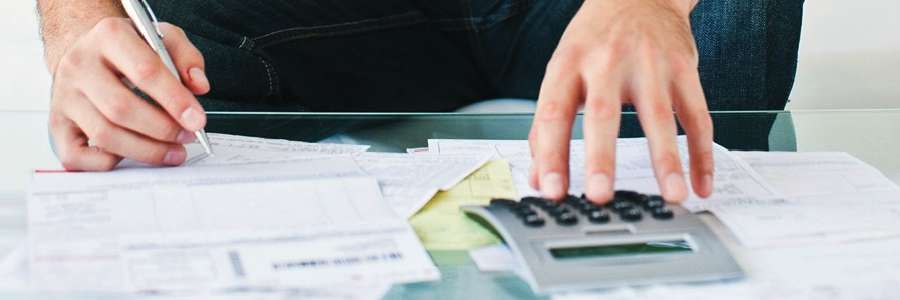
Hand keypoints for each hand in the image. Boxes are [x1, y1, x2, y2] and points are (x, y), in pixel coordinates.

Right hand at [48, 18, 209, 170]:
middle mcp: (79, 65)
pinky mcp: (57, 124)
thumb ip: (187, 59)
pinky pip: (77, 156)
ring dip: (146, 150)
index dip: (175, 100)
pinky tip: (132, 155)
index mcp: (109, 36)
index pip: (144, 71)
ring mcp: (63, 96)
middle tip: (187, 137)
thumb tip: (199, 87)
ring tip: (173, 151)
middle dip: (162, 130)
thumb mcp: (164, 39)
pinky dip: (106, 164)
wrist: (89, 53)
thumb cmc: (131, 50)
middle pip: (121, 108)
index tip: (197, 120)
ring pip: (104, 135)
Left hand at [528, 0, 712, 202]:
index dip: (551, 153)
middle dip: (601, 158)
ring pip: (660, 116)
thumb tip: (540, 177)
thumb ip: (547, 125)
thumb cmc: (594, 40)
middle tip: (599, 195)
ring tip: (671, 195)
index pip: (554, 113)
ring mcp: (649, 64)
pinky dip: (702, 152)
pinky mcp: (684, 68)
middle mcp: (607, 62)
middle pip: (602, 114)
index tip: (552, 189)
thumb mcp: (562, 70)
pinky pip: (697, 115)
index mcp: (569, 64)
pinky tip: (700, 182)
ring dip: (666, 160)